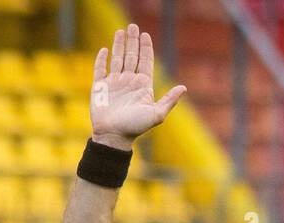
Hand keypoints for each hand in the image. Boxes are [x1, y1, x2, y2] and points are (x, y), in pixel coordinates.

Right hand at [90, 24, 185, 149]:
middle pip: (131, 56)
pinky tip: (105, 50)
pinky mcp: (99, 87)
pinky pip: (100, 69)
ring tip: (121, 32)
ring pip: (117, 59)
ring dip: (118, 45)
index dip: (146, 48)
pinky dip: (102, 59)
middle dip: (132, 41)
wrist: (113, 136)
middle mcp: (129, 82)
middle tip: (133, 26)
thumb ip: (169, 100)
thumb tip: (184, 87)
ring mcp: (114, 84)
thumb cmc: (135, 127)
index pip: (145, 61)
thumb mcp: (156, 114)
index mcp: (142, 86)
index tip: (145, 35)